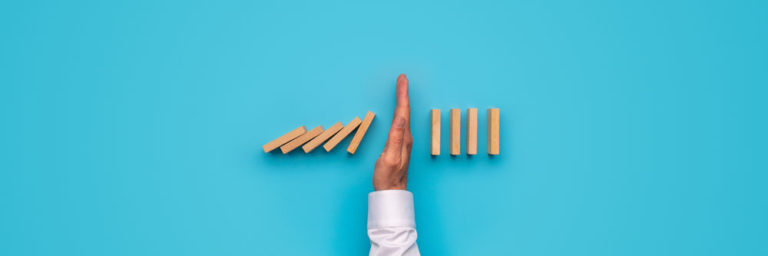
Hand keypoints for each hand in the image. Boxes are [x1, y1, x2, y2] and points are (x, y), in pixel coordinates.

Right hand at [373, 74, 412, 190]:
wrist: (391, 191)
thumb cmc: (388, 176)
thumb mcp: (390, 157)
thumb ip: (395, 137)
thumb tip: (401, 117)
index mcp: (404, 137)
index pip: (403, 111)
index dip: (402, 94)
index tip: (402, 79)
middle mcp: (406, 137)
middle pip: (405, 110)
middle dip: (403, 93)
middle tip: (402, 79)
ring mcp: (404, 141)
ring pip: (403, 115)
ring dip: (402, 101)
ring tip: (401, 89)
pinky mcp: (400, 144)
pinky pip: (401, 122)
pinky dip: (399, 111)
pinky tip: (398, 111)